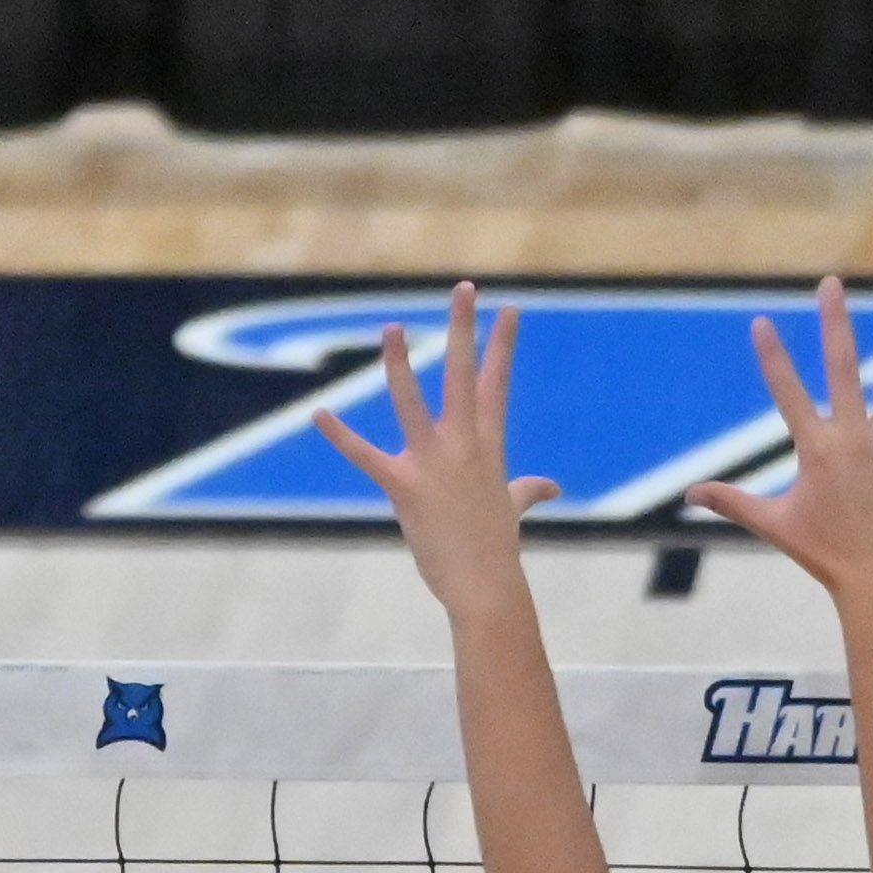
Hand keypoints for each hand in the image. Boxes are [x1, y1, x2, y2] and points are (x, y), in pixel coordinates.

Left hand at [309, 285, 563, 608]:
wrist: (486, 584)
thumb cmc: (496, 548)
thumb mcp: (513, 509)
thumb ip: (529, 490)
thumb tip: (551, 487)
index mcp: (489, 444)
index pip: (496, 382)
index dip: (502, 344)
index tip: (508, 309)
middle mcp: (464, 444)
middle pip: (462, 373)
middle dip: (462, 328)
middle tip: (463, 288)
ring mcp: (434, 462)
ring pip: (412, 401)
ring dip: (398, 363)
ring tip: (390, 326)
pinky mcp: (404, 486)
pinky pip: (365, 456)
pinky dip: (341, 436)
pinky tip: (321, 414)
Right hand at [685, 275, 872, 597]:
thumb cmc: (820, 552)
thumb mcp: (772, 523)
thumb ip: (731, 501)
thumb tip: (689, 493)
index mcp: (816, 449)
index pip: (787, 392)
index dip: (772, 356)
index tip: (760, 322)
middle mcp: (855, 438)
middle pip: (842, 368)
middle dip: (835, 323)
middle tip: (832, 285)